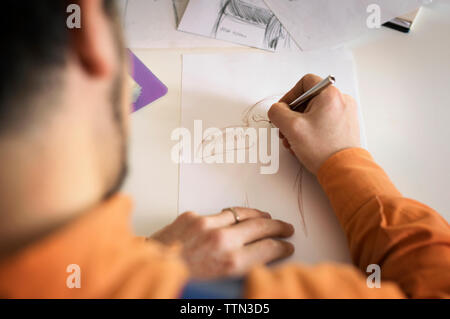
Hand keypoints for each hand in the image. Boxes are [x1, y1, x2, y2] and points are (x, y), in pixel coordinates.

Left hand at [150, 208, 293, 278]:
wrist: (148, 269)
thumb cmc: (181, 281)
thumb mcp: (218, 282)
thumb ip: (240, 266)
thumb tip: (258, 257)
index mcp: (230, 262)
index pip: (268, 248)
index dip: (281, 247)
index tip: (286, 246)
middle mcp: (222, 240)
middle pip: (261, 227)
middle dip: (278, 227)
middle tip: (286, 228)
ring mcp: (207, 224)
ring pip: (243, 214)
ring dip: (259, 215)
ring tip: (267, 218)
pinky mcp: (193, 216)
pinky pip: (220, 213)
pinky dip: (231, 216)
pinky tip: (237, 218)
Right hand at [268, 74, 360, 173]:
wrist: (343, 169)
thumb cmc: (324, 150)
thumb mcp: (291, 127)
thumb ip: (277, 112)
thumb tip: (276, 110)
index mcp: (330, 94)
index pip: (305, 82)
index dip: (289, 96)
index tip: (283, 109)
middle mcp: (341, 101)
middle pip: (309, 99)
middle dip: (293, 115)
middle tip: (287, 130)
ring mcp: (345, 114)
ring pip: (315, 112)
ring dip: (301, 125)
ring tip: (295, 141)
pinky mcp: (346, 126)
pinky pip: (324, 122)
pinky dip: (312, 130)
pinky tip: (305, 144)